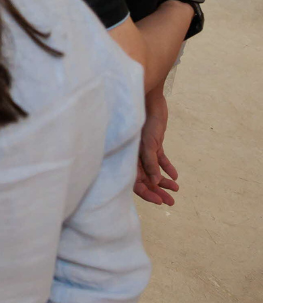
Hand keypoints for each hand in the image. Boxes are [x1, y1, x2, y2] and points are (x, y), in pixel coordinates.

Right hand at [134, 89, 178, 204]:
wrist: (147, 100)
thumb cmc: (143, 119)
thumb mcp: (148, 143)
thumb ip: (150, 162)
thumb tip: (156, 182)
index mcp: (127, 158)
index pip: (135, 182)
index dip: (147, 193)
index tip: (159, 202)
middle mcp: (133, 156)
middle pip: (145, 180)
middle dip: (158, 192)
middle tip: (170, 202)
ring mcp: (143, 150)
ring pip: (154, 171)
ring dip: (164, 182)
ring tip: (176, 190)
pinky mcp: (153, 144)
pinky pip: (160, 160)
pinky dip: (167, 168)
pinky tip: (176, 176)